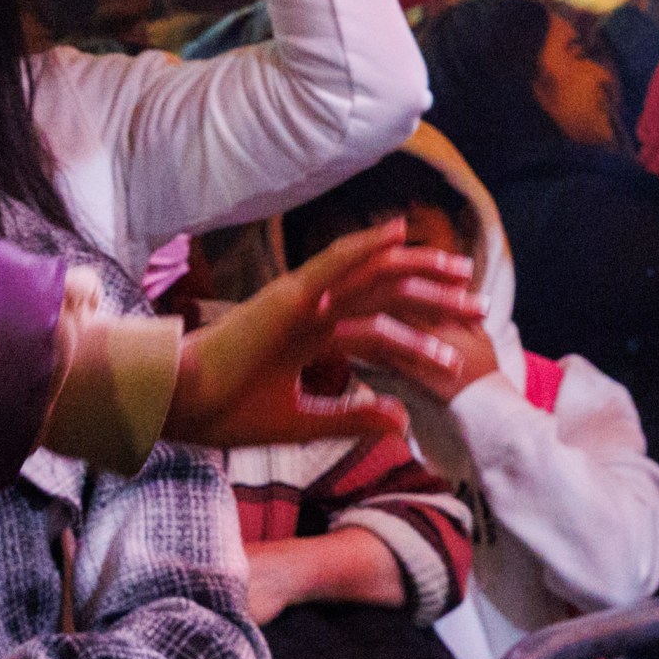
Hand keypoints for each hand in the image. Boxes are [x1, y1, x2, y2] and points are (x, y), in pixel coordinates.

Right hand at [168, 221, 478, 449]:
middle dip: (436, 295)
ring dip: (419, 271)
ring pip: (371, 277)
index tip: (462, 342)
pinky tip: (398, 235)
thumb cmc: (227, 414)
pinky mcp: (287, 296)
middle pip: (387, 294)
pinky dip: (366, 246)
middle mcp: (314, 309)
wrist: (178, 407)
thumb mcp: (305, 423)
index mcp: (314, 334)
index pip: (380, 323)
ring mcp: (302, 299)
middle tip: (480, 303)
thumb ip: (354, 419)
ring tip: (462, 274)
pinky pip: (334, 264)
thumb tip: (403, 422)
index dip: (423, 329)